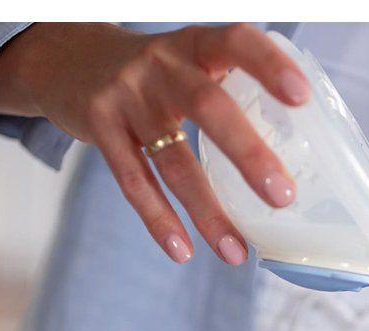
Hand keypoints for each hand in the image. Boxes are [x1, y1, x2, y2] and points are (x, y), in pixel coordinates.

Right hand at [0, 23, 309, 264]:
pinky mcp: (99, 126)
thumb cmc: (152, 72)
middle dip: (248, 155)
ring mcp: (126, 96)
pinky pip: (133, 181)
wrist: (67, 58)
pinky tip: (182, 251)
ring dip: (207, 211)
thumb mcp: (188, 61)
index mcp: (194, 45)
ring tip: (236, 252)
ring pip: (173, 160)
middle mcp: (161, 65)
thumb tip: (295, 151)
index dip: (268, 65)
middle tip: (282, 196)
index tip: (302, 97)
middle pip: (209, 108)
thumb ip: (228, 90)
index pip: (236, 41)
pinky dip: (159, 219)